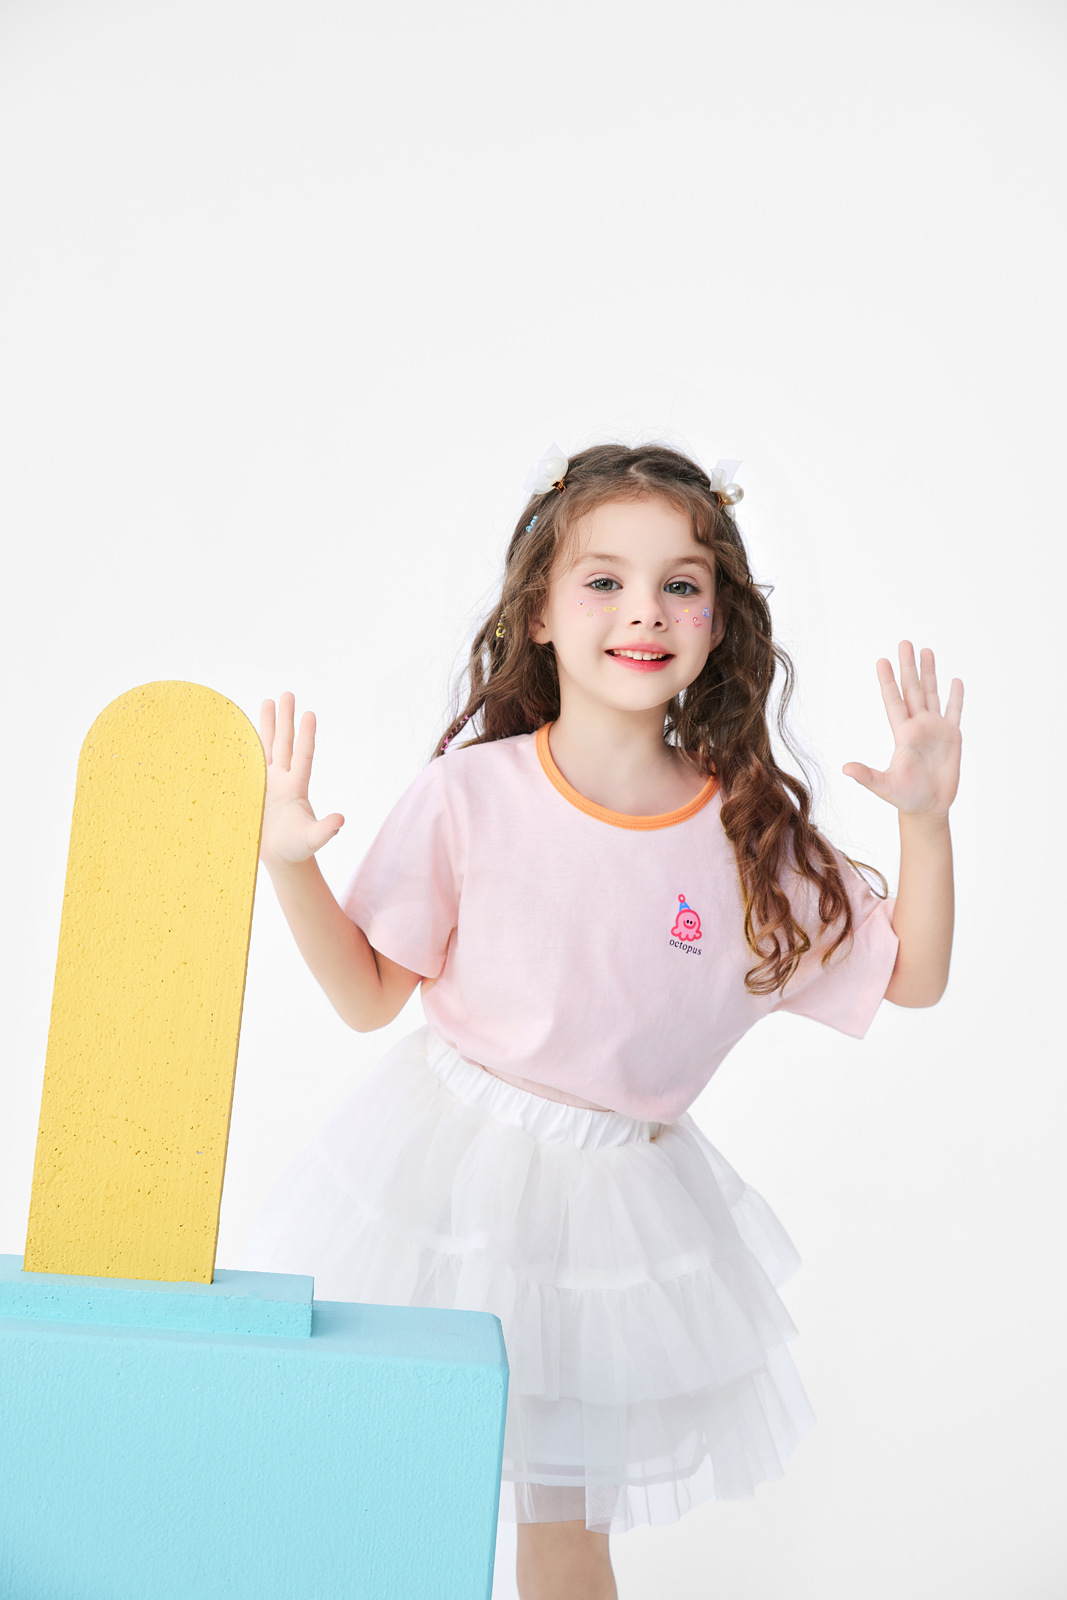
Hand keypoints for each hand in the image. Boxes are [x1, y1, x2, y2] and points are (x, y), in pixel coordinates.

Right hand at [258, 692, 344, 867]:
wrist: (281, 858)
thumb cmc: (298, 849)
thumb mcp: (312, 839)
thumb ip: (324, 830)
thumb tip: (340, 821)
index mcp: (296, 788)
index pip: (303, 756)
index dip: (305, 736)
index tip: (309, 713)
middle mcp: (282, 780)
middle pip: (284, 744)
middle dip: (285, 719)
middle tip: (288, 694)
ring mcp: (267, 783)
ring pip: (266, 748)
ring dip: (266, 725)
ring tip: (268, 701)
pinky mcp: (252, 790)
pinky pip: (246, 763)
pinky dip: (244, 747)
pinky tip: (241, 730)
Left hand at [843, 642, 962, 818]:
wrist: (928, 808)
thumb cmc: (905, 798)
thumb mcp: (884, 786)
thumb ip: (867, 776)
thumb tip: (845, 769)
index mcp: (902, 734)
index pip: (893, 701)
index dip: (888, 681)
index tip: (882, 660)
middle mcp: (917, 727)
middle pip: (912, 690)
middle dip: (909, 666)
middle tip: (905, 643)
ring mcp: (935, 730)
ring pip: (931, 695)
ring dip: (929, 673)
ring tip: (927, 651)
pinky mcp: (952, 738)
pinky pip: (954, 712)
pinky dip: (956, 697)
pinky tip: (955, 681)